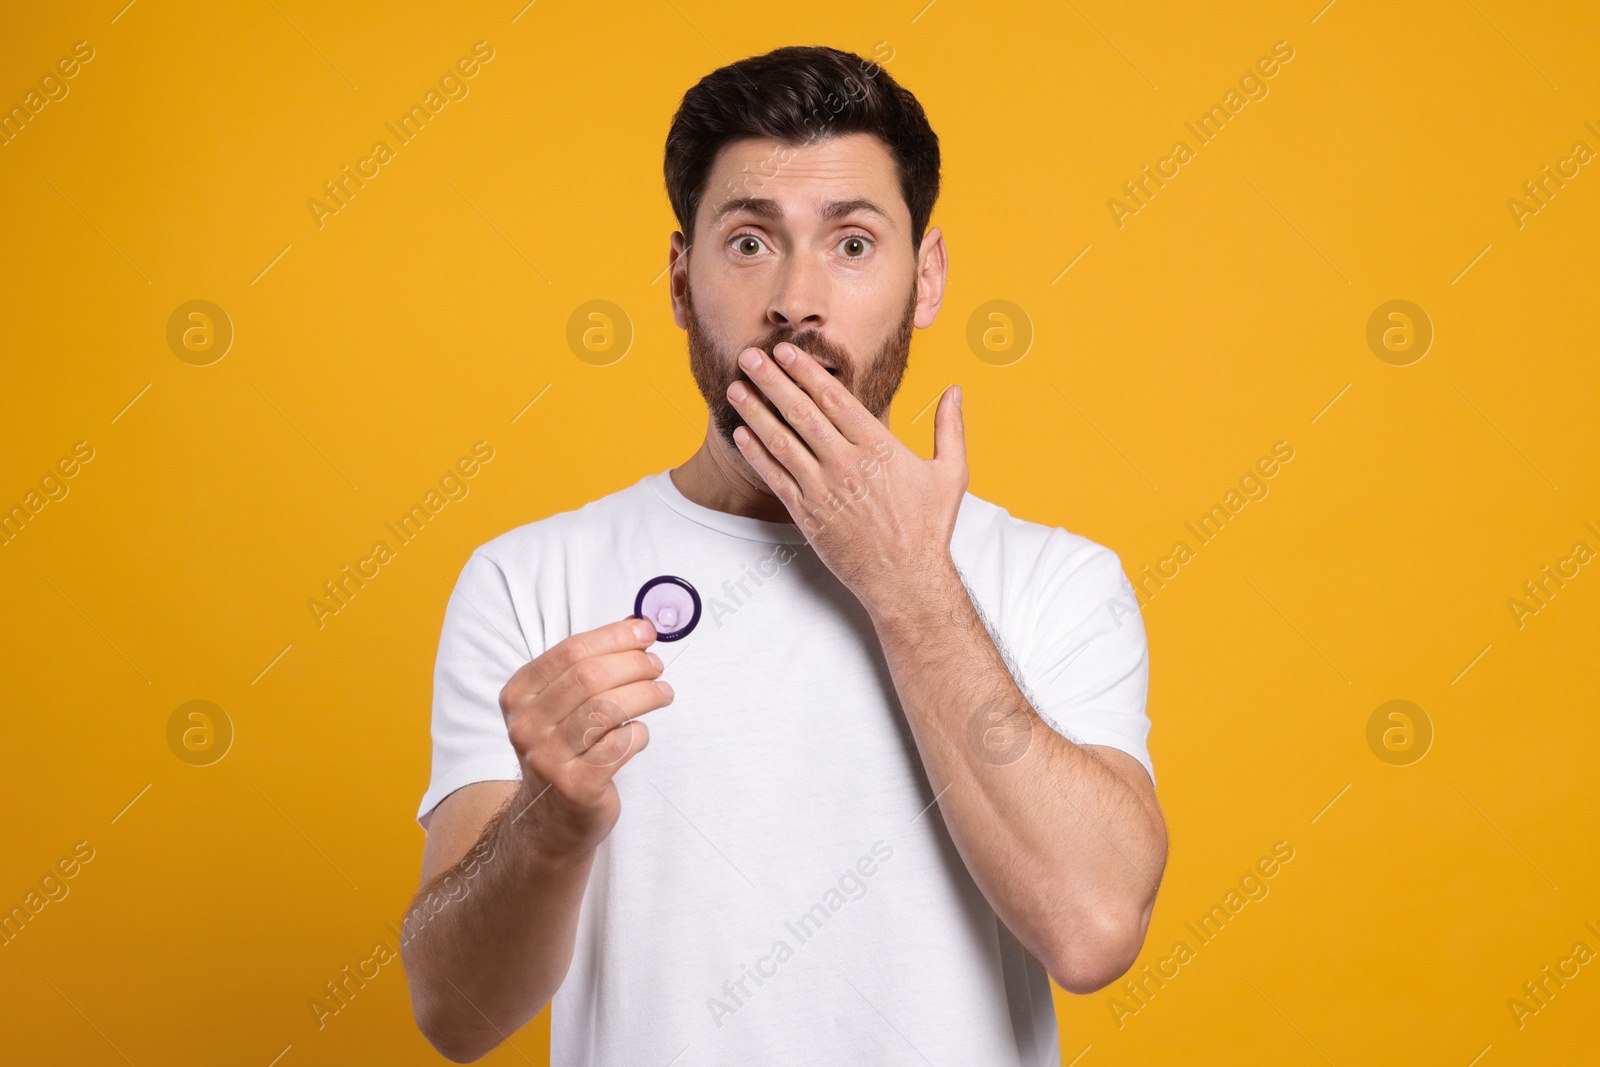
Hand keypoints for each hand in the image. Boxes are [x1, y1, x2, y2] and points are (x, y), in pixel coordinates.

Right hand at [497, 617, 673, 858]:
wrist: (550, 820)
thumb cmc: (564, 752)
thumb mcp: (560, 706)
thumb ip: (589, 667)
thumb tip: (635, 628)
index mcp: (519, 695)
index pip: (570, 651)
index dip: (614, 637)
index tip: (645, 632)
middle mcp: (526, 725)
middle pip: (590, 677)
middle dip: (634, 664)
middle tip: (657, 665)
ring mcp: (547, 757)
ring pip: (606, 709)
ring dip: (645, 695)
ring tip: (663, 693)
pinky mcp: (575, 786)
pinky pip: (618, 746)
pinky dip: (638, 734)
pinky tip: (639, 734)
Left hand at [726, 340, 967, 611]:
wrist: (906, 579)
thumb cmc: (929, 527)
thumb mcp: (951, 473)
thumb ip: (950, 428)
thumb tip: (956, 389)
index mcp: (879, 447)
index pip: (834, 398)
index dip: (806, 371)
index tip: (786, 350)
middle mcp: (846, 463)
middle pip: (801, 412)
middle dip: (772, 380)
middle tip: (749, 356)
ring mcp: (824, 489)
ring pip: (781, 441)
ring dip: (756, 411)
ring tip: (737, 388)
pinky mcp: (808, 514)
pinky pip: (776, 478)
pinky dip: (757, 454)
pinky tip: (743, 434)